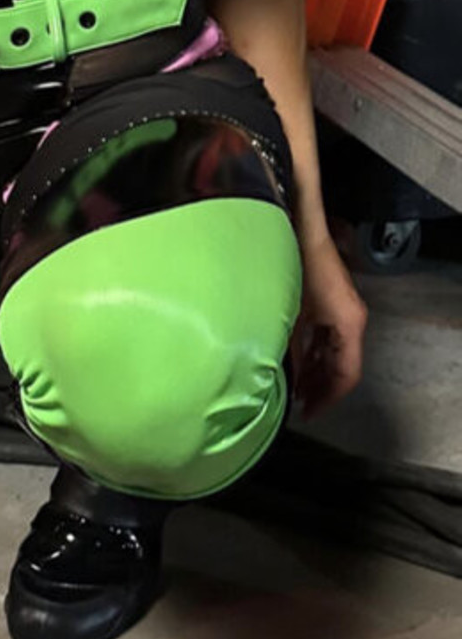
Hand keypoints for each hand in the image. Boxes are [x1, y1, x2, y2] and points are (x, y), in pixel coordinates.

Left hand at [288, 229, 367, 422]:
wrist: (299, 226)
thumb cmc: (295, 266)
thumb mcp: (290, 314)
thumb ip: (290, 349)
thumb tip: (285, 380)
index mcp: (349, 323)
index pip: (347, 374)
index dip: (328, 397)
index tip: (309, 412)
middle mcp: (352, 318)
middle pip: (342, 364)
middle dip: (321, 386)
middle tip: (299, 405)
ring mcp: (344, 308)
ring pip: (334, 350)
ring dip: (316, 369)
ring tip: (295, 387)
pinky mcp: (331, 300)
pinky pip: (327, 335)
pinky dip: (314, 350)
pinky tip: (295, 359)